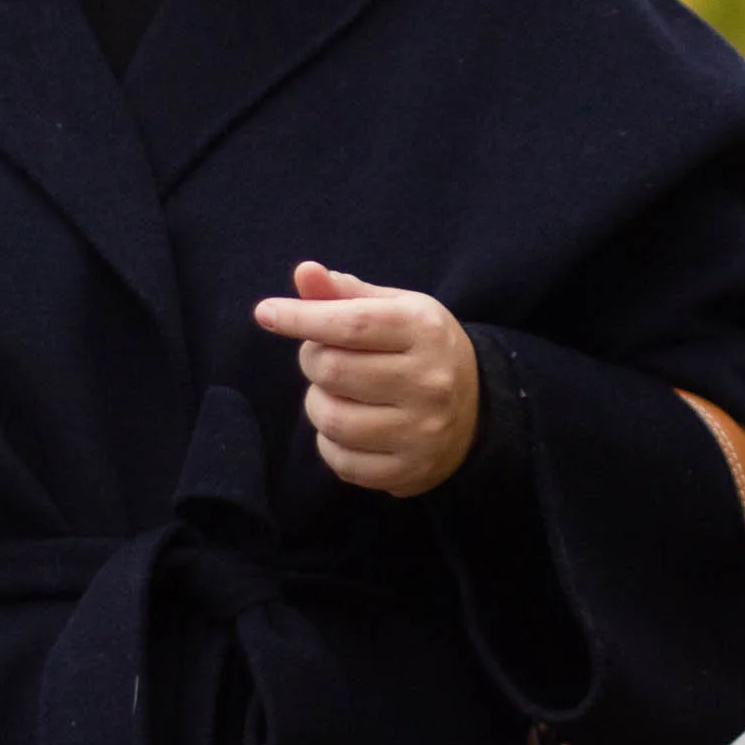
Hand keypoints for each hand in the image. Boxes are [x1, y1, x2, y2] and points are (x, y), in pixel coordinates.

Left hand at [254, 262, 479, 497]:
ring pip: (331, 419)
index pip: (351, 323)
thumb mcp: (396, 310)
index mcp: (425, 331)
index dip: (301, 318)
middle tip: (324, 357)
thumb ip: (346, 294)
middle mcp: (429, 382)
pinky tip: (349, 428)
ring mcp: (421, 432)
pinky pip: (340, 461)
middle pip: (333, 370)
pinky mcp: (409, 471)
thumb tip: (305, 273)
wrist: (478, 412)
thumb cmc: (420, 350)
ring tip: (336, 394)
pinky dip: (329, 443)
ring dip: (317, 404)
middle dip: (313, 360)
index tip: (266, 313)